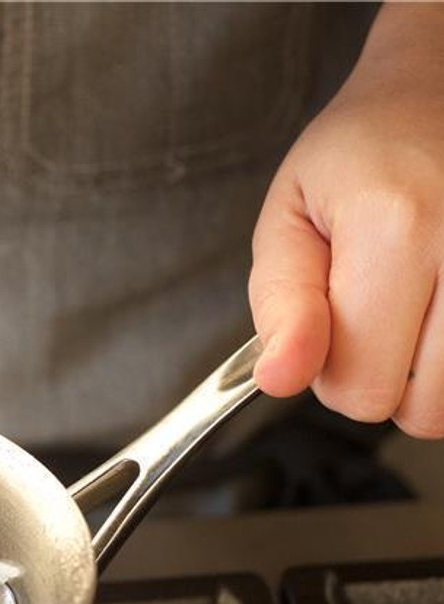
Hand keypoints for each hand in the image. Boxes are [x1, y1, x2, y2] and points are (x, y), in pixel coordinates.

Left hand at [249, 3, 443, 438]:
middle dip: (383, 381)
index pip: (360, 386)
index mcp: (396, 228)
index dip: (329, 373)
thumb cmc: (359, 155)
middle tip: (373, 317)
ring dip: (429, 379)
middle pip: (423, 409)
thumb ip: (280, 305)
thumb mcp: (289, 218)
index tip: (329, 326)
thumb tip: (281, 379)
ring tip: (412, 312)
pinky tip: (440, 312)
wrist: (437, 90)